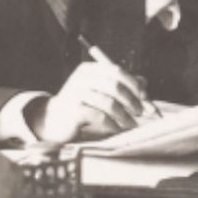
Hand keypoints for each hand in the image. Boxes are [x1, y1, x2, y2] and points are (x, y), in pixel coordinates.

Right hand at [32, 59, 146, 142]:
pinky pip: (100, 117)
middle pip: (114, 86)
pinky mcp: (74, 111)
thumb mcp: (100, 90)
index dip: (133, 83)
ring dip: (124, 115)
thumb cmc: (82, 104)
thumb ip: (121, 84)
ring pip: (109, 103)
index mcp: (89, 69)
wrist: (53, 120)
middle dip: (131, 100)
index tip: (145, 97)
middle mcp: (82, 78)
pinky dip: (112, 124)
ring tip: (131, 124)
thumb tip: (144, 84)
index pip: (116, 70)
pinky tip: (117, 128)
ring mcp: (76, 94)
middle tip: (140, 112)